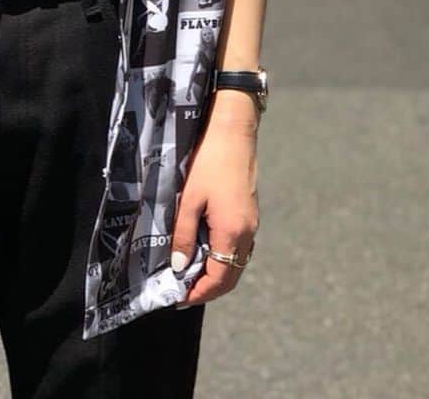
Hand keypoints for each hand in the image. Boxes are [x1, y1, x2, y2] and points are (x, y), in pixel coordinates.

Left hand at [171, 95, 258, 305]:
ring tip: (188, 271)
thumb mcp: (189, 199)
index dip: (199, 292)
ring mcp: (251, 222)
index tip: (177, 298)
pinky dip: (222, 255)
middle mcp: (248, 232)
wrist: (232, 130)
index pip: (220, 278)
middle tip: (181, 290)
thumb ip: (185, 235)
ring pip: (235, 260)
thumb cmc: (208, 161)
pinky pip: (238, 245)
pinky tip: (203, 248)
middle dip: (207, 287)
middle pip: (231, 274)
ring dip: (215, 271)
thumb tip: (180, 268)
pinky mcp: (249, 211)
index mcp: (234, 232)